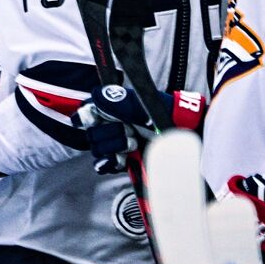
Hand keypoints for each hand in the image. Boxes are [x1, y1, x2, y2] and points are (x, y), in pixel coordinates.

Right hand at [73, 86, 208, 174]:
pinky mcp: (119, 161)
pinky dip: (112, 162)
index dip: (87, 117)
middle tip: (130, 129)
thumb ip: (115, 99)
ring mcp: (113, 145)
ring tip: (134, 142)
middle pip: (91, 134)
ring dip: (117, 146)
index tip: (96, 117)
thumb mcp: (139, 101)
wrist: (180, 130)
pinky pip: (103, 166)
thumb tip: (96, 97)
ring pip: (98, 150)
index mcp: (108, 109)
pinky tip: (122, 158)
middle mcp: (108, 126)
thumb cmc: (162, 111)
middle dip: (111, 133)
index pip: (84, 114)